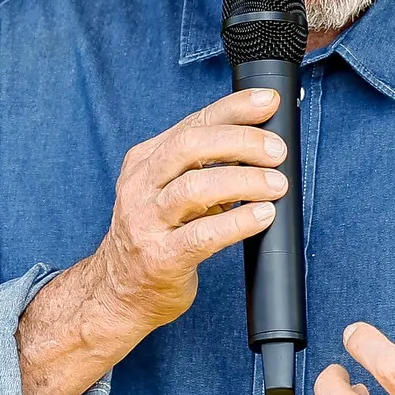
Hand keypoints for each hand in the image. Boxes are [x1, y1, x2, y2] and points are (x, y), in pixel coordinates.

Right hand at [89, 88, 288, 330]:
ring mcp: (147, 221)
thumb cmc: (157, 235)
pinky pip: (202, 236)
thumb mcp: (170, 190)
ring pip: (194, 187)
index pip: (192, 122)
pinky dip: (237, 222)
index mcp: (145, 161)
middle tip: (277, 151)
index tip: (267, 102)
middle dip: (239, 141)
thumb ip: (205, 166)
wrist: (118, 292)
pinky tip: (262, 216)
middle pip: (190, 146)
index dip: (233, 109)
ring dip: (243, 181)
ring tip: (277, 185)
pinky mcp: (161, 258)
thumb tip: (263, 144)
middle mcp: (141, 185)